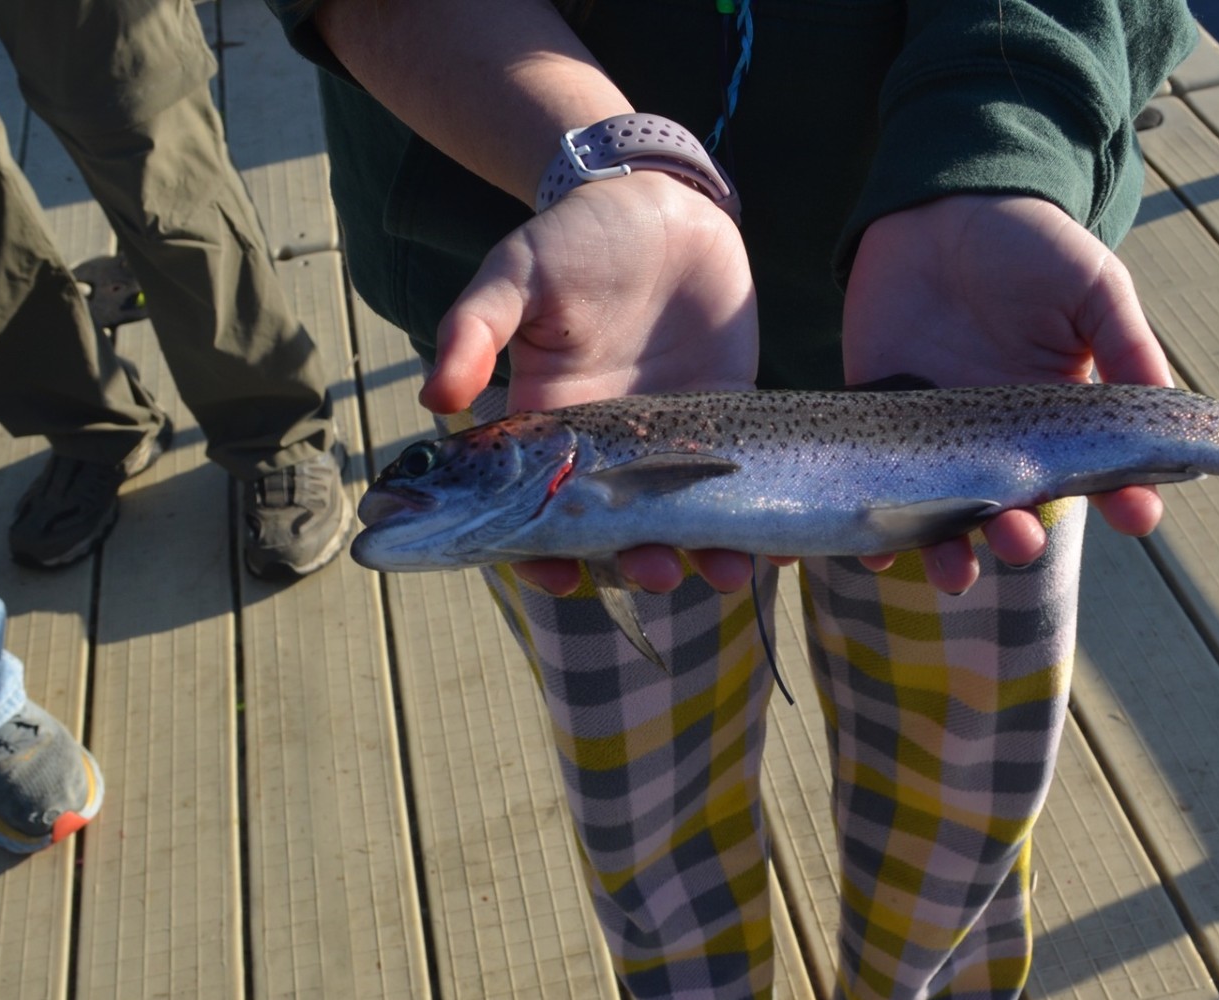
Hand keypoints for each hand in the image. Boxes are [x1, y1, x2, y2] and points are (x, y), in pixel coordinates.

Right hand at [421, 171, 757, 595]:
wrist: (659, 202)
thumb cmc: (574, 238)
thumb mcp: (514, 274)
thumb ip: (473, 330)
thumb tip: (433, 399)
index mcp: (549, 426)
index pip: (536, 513)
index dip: (541, 556)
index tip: (560, 578)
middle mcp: (609, 449)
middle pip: (619, 532)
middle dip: (639, 563)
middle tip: (661, 572)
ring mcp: (671, 440)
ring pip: (686, 519)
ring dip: (707, 555)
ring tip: (732, 571)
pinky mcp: (727, 418)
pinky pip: (744, 481)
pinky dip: (765, 519)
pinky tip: (785, 546)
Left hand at [838, 193, 1171, 592]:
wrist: (939, 205)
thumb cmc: (1028, 244)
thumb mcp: (1092, 286)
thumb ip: (1126, 347)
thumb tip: (1169, 408)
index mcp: (1060, 417)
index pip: (1098, 476)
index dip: (1122, 500)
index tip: (1136, 515)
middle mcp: (1000, 443)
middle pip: (1016, 513)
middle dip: (1020, 538)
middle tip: (1022, 540)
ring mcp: (938, 440)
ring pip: (945, 520)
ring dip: (951, 555)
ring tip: (956, 572)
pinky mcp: (879, 425)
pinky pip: (875, 488)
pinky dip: (873, 529)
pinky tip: (873, 552)